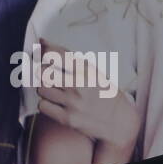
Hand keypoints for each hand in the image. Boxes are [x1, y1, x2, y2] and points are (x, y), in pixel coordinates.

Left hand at [34, 38, 139, 158]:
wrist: (120, 121)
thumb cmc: (106, 95)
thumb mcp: (93, 71)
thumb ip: (67, 56)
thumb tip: (42, 42)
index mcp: (86, 70)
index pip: (53, 54)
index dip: (43, 54)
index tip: (44, 57)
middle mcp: (79, 84)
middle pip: (43, 71)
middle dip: (44, 74)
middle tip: (52, 78)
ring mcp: (73, 102)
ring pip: (41, 89)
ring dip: (45, 90)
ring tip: (57, 93)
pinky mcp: (68, 118)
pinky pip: (43, 106)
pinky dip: (47, 105)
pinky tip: (57, 104)